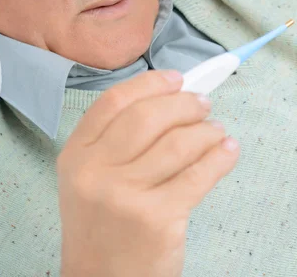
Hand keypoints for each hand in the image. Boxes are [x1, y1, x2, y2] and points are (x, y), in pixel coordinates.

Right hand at [57, 70, 239, 276]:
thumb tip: (169, 99)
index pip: (113, 102)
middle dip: (183, 104)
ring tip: (216, 131)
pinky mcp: (157, 219)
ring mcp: (126, 195)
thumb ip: (115, 139)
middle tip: (203, 104)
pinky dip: (219, 158)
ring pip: (178, 143)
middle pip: (148, 117)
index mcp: (76, 154)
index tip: (175, 79)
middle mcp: (96, 171)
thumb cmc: (99, 223)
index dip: (149, 83)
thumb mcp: (88, 177)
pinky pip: (198, 175)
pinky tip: (227, 151)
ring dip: (206, 131)